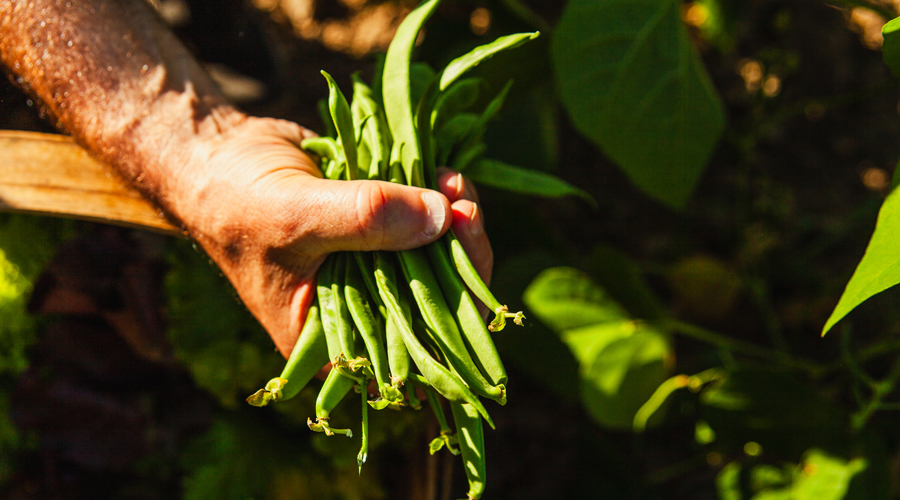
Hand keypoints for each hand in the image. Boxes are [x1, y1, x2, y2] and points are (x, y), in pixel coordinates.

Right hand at [167, 114, 492, 355]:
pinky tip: (442, 175)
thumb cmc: (237, 201)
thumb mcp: (296, 215)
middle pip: (437, 301)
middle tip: (466, 204)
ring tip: (451, 182)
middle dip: (461, 252)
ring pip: (436, 257)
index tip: (467, 246)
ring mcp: (372, 271)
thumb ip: (366, 219)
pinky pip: (423, 224)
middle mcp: (361, 313)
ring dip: (454, 221)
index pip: (414, 347)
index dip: (456, 304)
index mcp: (335, 342)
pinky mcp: (378, 232)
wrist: (214, 157)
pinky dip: (438, 200)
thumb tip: (443, 216)